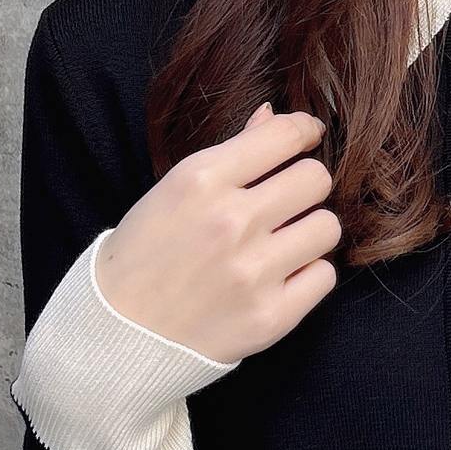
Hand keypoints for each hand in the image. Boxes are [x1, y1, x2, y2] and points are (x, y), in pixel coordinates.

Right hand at [95, 102, 341, 364]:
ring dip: (312, 231)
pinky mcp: (271, 315)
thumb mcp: (173, 191)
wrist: (122, 332)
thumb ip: (230, 153)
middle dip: (307, 186)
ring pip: (328, 228)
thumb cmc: (146, 254)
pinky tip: (281, 277)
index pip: (284, 137)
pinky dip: (309, 275)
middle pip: (316, 180)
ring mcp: (253, 271)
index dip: (304, 132)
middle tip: (289, 202)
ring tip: (285, 242)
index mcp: (201, 181)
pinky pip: (324, 276)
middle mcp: (231, 222)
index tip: (307, 137)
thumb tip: (275, 117)